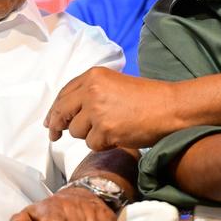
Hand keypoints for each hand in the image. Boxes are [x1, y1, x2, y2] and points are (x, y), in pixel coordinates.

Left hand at [44, 67, 180, 149]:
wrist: (170, 107)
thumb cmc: (147, 97)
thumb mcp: (114, 84)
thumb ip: (91, 92)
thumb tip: (66, 113)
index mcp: (93, 76)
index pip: (64, 94)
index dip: (55, 109)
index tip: (50, 121)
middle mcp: (91, 91)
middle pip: (62, 112)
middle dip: (56, 126)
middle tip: (54, 136)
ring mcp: (97, 110)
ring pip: (76, 132)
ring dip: (90, 135)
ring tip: (111, 128)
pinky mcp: (105, 130)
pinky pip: (92, 144)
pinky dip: (103, 144)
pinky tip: (118, 136)